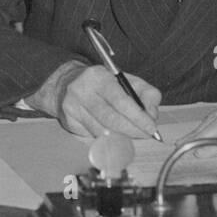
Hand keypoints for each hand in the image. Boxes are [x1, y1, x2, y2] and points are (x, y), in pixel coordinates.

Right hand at [27, 61, 161, 138]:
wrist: (65, 84)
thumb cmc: (101, 84)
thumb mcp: (126, 80)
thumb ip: (146, 93)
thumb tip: (151, 115)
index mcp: (98, 77)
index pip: (120, 101)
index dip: (138, 117)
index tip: (151, 128)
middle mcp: (82, 91)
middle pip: (111, 119)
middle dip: (132, 131)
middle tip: (146, 135)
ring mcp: (73, 108)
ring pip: (103, 132)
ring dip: (122, 137)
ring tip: (132, 135)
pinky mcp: (69, 122)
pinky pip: (93, 137)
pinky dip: (109, 139)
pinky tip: (115, 135)